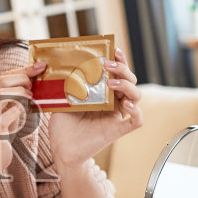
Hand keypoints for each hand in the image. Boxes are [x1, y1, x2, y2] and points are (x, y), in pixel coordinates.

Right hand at [0, 61, 42, 175]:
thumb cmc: (1, 133)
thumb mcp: (5, 110)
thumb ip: (12, 95)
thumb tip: (31, 77)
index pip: (3, 76)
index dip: (23, 69)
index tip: (41, 65)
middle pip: (3, 81)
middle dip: (23, 80)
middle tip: (34, 86)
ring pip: (4, 93)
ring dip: (23, 94)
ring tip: (31, 98)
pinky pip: (11, 112)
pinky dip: (22, 110)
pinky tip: (26, 112)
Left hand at [44, 48, 143, 166]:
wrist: (61, 147)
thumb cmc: (63, 123)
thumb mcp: (64, 97)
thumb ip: (69, 82)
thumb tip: (64, 62)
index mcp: (104, 92)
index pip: (118, 73)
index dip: (119, 60)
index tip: (113, 49)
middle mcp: (114, 102)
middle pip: (130, 81)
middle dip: (122, 69)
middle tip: (107, 64)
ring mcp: (117, 116)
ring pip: (136, 97)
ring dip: (127, 86)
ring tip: (111, 82)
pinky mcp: (117, 130)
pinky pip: (136, 121)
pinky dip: (136, 111)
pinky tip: (126, 105)